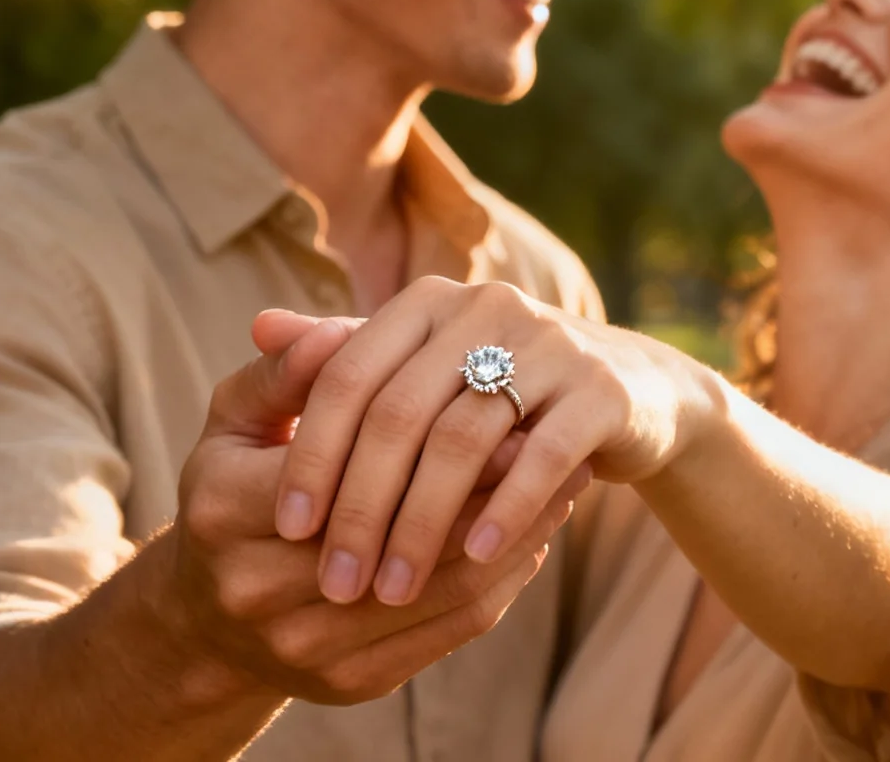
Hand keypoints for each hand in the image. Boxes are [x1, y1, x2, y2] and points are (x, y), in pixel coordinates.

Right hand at [148, 312, 590, 706]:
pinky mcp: (350, 683)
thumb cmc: (234, 490)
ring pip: (441, 586)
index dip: (433, 436)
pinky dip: (500, 580)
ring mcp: (306, 645)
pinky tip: (531, 536)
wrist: (207, 616)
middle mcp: (258, 589)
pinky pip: (449, 629)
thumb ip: (287, 372)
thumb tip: (339, 330)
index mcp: (224, 510)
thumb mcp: (238, 420)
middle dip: (489, 485)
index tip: (497, 395)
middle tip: (548, 437)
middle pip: (405, 531)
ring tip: (560, 483)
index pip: (348, 467)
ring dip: (513, 535)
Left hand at [267, 280, 727, 608]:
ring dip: (423, 523)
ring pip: (464, 439)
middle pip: (399, 412)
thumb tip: (258, 328)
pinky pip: (543, 455)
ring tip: (393, 588)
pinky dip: (505, 509)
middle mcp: (482, 308)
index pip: (346, 374)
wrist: (631, 391)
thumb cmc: (497, 389)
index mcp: (424, 302)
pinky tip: (474, 556)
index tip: (288, 528)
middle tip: (335, 581)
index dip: (314, 453)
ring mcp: (548, 344)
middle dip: (361, 505)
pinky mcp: (601, 389)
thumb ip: (341, 356)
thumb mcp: (416, 367)